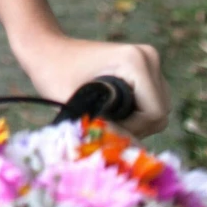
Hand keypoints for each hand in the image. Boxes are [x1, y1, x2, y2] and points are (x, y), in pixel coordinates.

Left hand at [14, 28, 169, 136]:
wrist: (47, 49)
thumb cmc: (54, 74)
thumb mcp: (76, 106)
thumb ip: (104, 130)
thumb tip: (129, 157)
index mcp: (136, 62)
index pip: (155, 114)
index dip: (133, 130)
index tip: (105, 127)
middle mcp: (148, 57)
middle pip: (159, 114)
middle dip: (135, 127)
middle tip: (104, 125)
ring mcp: (148, 60)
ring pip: (157, 110)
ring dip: (135, 122)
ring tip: (105, 117)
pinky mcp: (144, 68)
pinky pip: (151, 103)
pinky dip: (135, 113)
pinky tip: (112, 110)